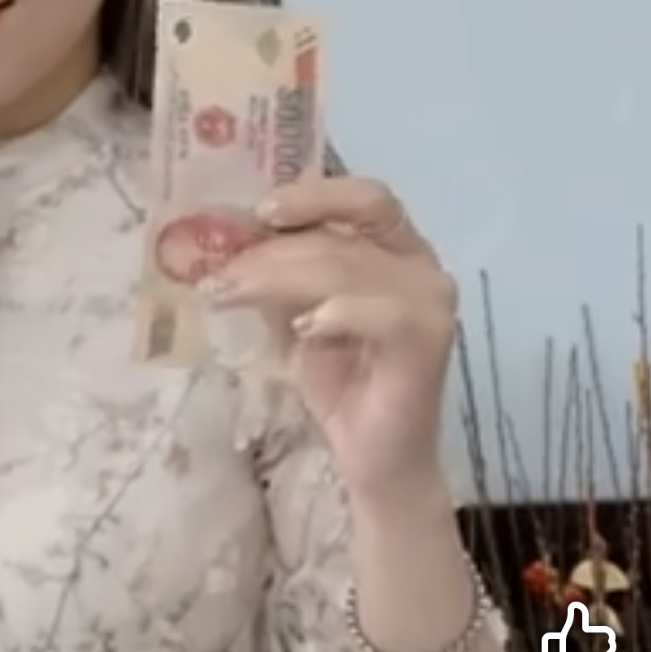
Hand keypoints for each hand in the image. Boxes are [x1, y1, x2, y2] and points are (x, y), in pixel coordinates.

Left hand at [205, 172, 457, 500]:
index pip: (362, 196)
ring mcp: (430, 300)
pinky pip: (383, 311)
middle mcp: (420, 264)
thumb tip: (221, 245)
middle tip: (221, 271)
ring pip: (352, 266)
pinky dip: (337, 312)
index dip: (313, 194)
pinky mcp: (430, 339)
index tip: (259, 211)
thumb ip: (274, 275)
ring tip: (232, 295)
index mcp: (394, 246)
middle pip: (347, 229)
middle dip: (275, 247)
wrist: (373, 457)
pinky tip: (304, 328)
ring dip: (282, 276)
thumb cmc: (338, 382)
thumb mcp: (293, 315)